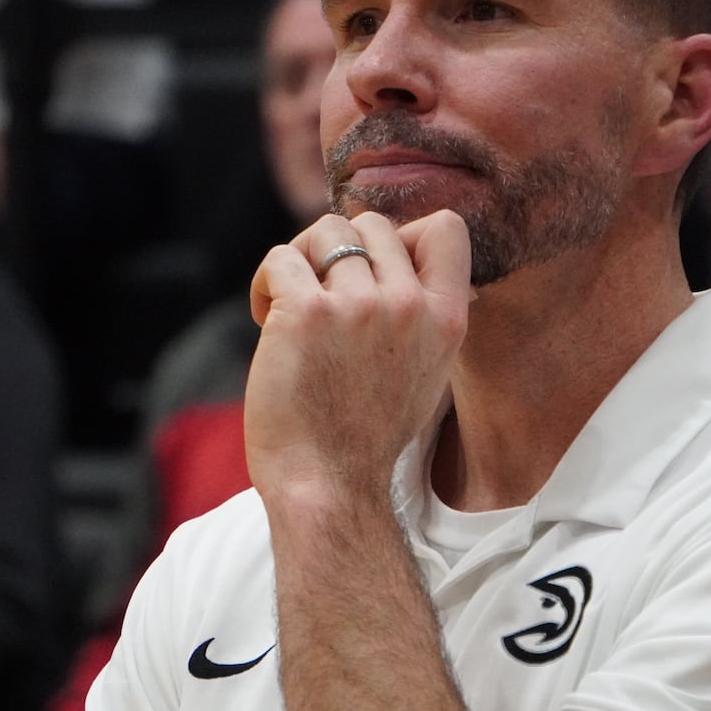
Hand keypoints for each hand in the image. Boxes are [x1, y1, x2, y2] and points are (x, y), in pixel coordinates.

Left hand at [244, 210, 471, 507]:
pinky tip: (264, 317)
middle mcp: (408, 305)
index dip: (403, 237)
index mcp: (447, 318)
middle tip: (319, 297)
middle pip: (371, 223)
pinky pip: (280, 258)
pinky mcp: (305, 313)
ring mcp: (358, 306)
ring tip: (289, 306)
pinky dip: (265, 283)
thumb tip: (402, 251)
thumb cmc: (366, 434)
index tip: (374, 274)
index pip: (445, 227)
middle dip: (338, 251)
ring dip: (299, 262)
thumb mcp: (427, 370)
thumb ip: (423, 312)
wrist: (329, 487)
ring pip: (323, 231)